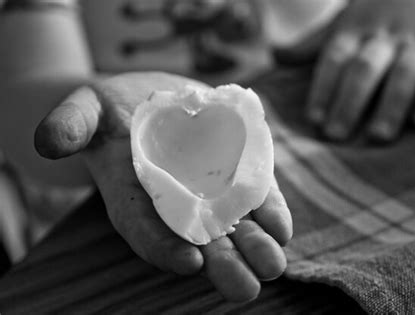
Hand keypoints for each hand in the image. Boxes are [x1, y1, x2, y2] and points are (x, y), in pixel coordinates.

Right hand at [34, 73, 292, 301]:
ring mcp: (208, 191)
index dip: (164, 247)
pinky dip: (269, 211)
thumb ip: (70, 124)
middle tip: (244, 287)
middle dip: (221, 265)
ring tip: (271, 264)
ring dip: (254, 246)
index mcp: (134, 197)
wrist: (150, 99)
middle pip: (197, 241)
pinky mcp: (235, 174)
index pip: (145, 231)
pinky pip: (253, 197)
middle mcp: (174, 203)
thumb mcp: (86, 108)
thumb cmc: (113, 110)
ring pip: (232, 227)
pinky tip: (281, 227)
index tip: (189, 261)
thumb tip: (47, 142)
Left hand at [283, 0, 414, 141]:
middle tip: (335, 134)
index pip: (334, 58)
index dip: (323, 88)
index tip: (313, 119)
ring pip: (403, 74)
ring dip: (390, 105)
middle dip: (349, 102)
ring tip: (377, 137)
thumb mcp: (345, 22)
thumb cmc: (379, 13)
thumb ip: (313, 44)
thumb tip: (274, 55)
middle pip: (364, 69)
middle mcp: (384, 36)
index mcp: (354, 29)